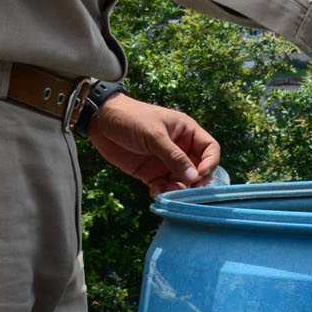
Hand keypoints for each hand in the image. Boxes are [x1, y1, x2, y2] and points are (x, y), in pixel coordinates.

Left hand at [86, 93, 221, 196]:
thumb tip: (194, 177)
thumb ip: (174, 156)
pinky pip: (164, 187)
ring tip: (167, 192)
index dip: (210, 163)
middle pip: (198, 169)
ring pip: (182, 181)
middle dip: (195, 181)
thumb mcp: (154, 135)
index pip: (210, 149)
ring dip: (178, 190)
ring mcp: (166, 162)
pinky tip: (155, 193)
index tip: (200, 175)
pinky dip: (163, 192)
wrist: (101, 121)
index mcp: (186, 132)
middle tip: (188, 190)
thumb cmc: (131, 118)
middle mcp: (180, 148)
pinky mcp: (151, 173)